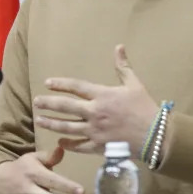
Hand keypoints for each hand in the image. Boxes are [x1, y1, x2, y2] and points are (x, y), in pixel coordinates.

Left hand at [33, 44, 157, 155]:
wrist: (156, 136)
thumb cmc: (145, 108)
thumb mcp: (134, 84)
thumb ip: (123, 67)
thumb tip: (119, 46)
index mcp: (102, 95)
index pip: (76, 87)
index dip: (60, 84)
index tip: (47, 83)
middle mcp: (94, 112)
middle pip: (65, 107)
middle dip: (48, 104)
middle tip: (36, 102)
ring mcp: (95, 130)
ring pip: (67, 127)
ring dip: (51, 123)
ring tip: (39, 120)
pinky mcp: (98, 146)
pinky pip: (79, 146)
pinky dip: (68, 144)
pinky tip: (59, 142)